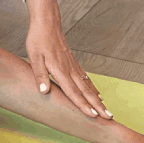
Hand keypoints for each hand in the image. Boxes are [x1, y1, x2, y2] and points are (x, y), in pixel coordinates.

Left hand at [25, 0, 110, 119]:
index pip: (73, 91)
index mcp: (60, 70)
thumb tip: (44, 91)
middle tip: (109, 118)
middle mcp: (70, 69)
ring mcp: (73, 66)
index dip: (83, 105)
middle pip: (85, 91)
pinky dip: (93, 88)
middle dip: (97, 106)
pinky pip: (86, 78)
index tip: (93, 115)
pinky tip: (97, 95)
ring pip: (88, 86)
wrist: (47, 24)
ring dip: (98, 99)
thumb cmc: (38, 40)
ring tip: (107, 111)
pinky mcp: (73, 63)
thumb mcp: (34, 57)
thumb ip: (40, 74)